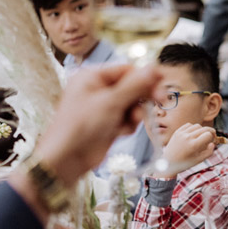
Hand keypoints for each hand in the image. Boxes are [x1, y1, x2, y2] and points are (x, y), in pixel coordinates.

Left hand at [35, 64, 163, 184]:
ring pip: (131, 104)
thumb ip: (134, 85)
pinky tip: (119, 132)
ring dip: (134, 114)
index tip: (160, 88)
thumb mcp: (110, 102)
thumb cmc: (80, 127)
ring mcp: (102, 107)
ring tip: (128, 123)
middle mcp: (97, 89)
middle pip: (131, 87)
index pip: (126, 70)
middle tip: (157, 103)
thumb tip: (154, 69)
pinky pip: (126, 118)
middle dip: (140, 98)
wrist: (67, 159)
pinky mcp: (107, 123)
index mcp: (92, 77)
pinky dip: (127, 125)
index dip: (145, 79)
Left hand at [162, 123, 216, 168]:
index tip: (214, 140)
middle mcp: (187, 138)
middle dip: (210, 131)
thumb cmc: (185, 163)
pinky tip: (194, 133)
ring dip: (202, 130)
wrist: (168, 163)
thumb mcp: (199, 160)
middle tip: (212, 136)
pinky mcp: (177, 132)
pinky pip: (188, 125)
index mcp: (193, 145)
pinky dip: (193, 128)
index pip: (208, 135)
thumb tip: (213, 143)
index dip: (213, 137)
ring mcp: (181, 134)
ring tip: (202, 136)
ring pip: (197, 126)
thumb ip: (209, 152)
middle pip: (204, 129)